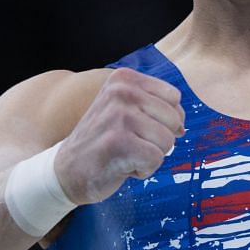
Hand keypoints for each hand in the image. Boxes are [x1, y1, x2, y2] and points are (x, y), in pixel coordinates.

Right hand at [53, 69, 185, 203]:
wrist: (66, 170)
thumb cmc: (103, 141)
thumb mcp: (124, 110)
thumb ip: (155, 106)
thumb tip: (182, 125)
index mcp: (124, 79)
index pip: (173, 98)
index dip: (164, 120)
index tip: (138, 128)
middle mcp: (121, 91)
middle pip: (173, 119)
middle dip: (158, 140)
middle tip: (130, 144)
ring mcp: (119, 116)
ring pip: (167, 141)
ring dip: (151, 155)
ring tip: (125, 154)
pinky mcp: (118, 142)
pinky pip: (156, 159)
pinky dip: (144, 170)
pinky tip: (122, 166)